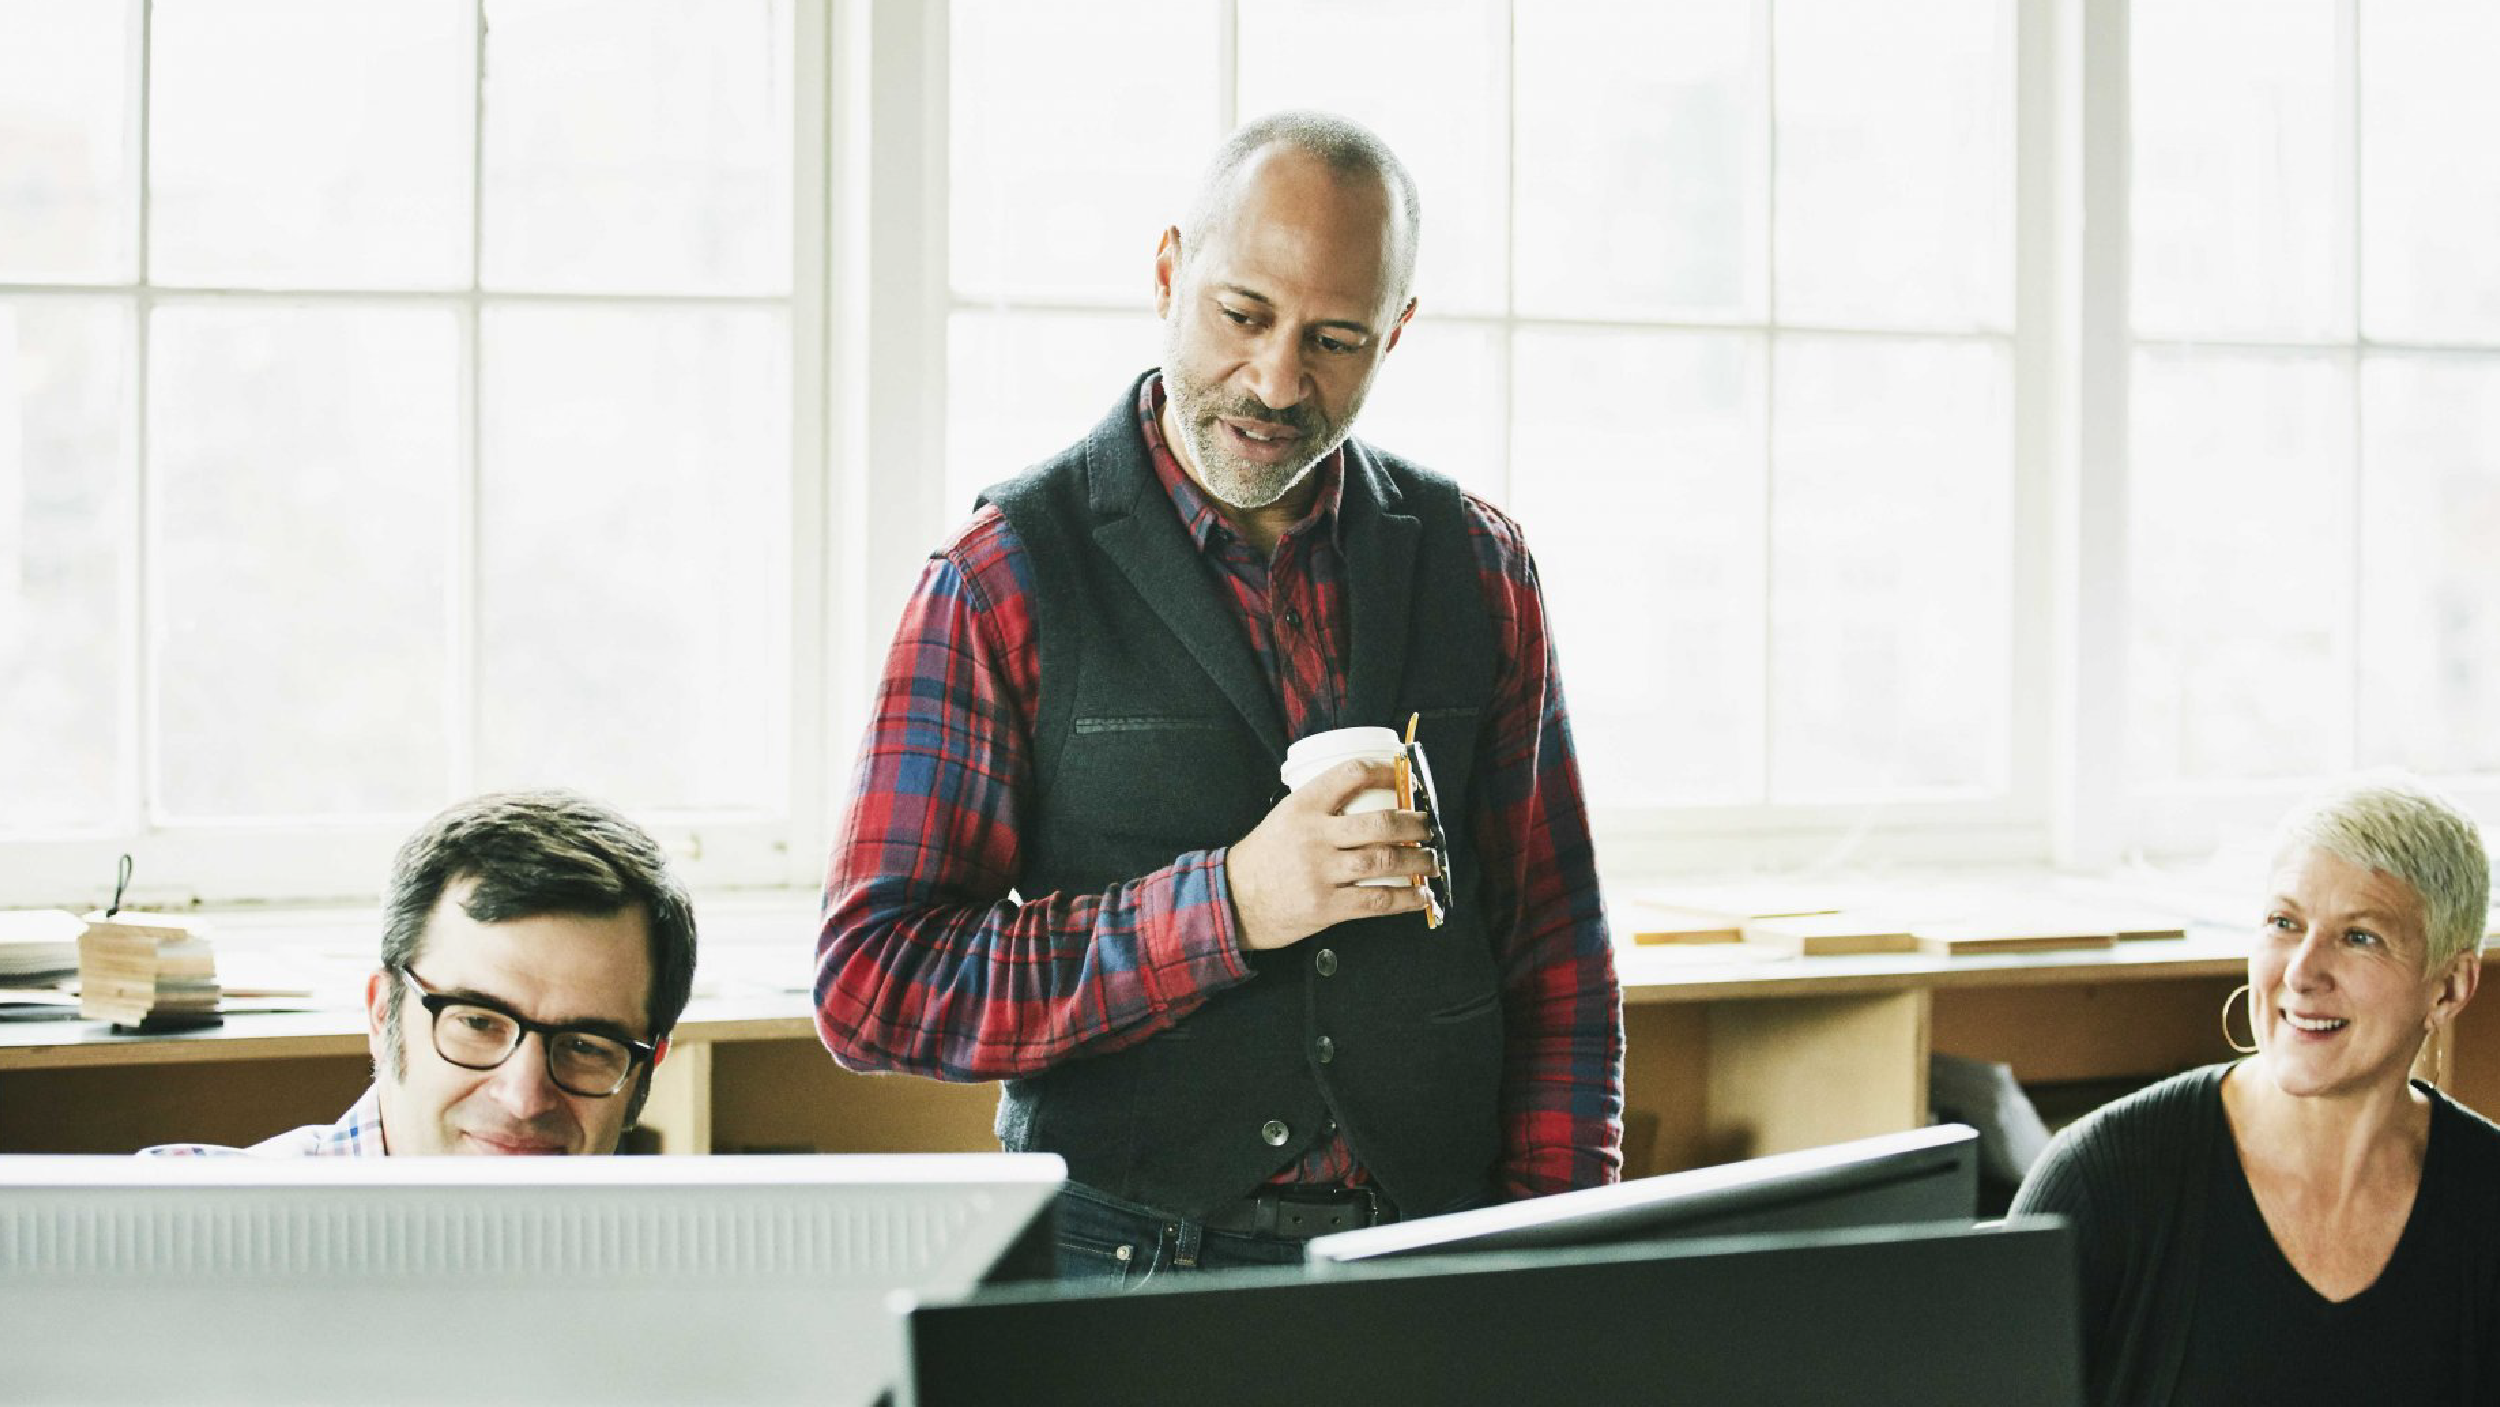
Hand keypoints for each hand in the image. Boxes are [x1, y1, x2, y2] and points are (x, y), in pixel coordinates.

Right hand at [1226, 759, 1439, 950]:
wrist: (1234, 900)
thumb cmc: (1264, 857)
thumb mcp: (1284, 816)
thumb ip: (1322, 806)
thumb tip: (1373, 796)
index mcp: (1303, 806)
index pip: (1351, 775)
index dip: (1385, 772)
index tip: (1404, 777)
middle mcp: (1314, 836)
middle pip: (1380, 823)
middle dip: (1414, 824)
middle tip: (1428, 826)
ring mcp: (1320, 873)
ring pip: (1385, 862)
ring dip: (1418, 860)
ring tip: (1431, 860)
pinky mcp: (1326, 907)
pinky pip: (1377, 900)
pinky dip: (1406, 898)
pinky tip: (1421, 896)